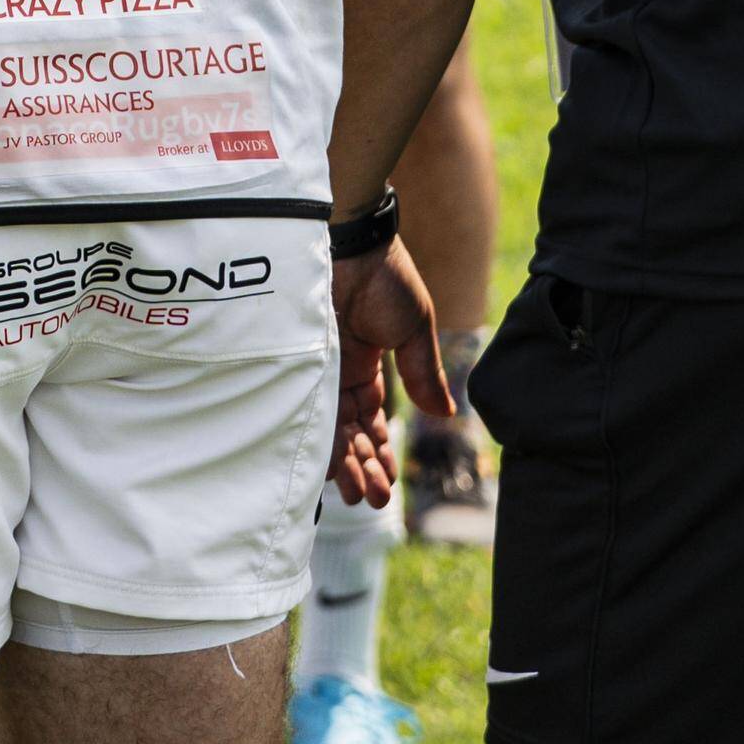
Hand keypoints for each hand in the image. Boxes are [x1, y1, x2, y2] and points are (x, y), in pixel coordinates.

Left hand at [328, 243, 445, 508]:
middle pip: (350, 430)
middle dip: (363, 467)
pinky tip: (328, 469)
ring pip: (330, 427)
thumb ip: (423, 372)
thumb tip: (445, 415)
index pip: (372, 419)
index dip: (379, 452)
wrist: (348, 241)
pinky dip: (321, 439)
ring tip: (356, 497)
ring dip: (345, 464)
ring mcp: (316, 365)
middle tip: (371, 502)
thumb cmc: (385, 276)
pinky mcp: (298, 359)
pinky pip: (309, 407)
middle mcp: (337, 370)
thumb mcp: (413, 328)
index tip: (387, 483)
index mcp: (367, 363)